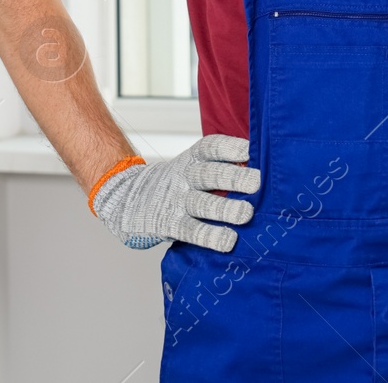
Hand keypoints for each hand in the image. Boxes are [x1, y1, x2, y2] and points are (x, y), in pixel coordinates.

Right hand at [90, 134, 260, 251]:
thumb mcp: (189, 168)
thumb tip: (262, 172)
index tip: (250, 150)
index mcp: (191, 159)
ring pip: (202, 204)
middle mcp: (183, 177)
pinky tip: (228, 241)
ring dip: (224, 208)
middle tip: (256, 182)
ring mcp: (175, 201)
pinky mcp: (168, 225)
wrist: (125, 199)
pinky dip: (210, 236)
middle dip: (233, 177)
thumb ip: (219, 169)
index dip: (229, 147)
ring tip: (246, 213)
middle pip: (209, 174)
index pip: (209, 147)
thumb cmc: (173, 185)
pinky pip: (191, 231)